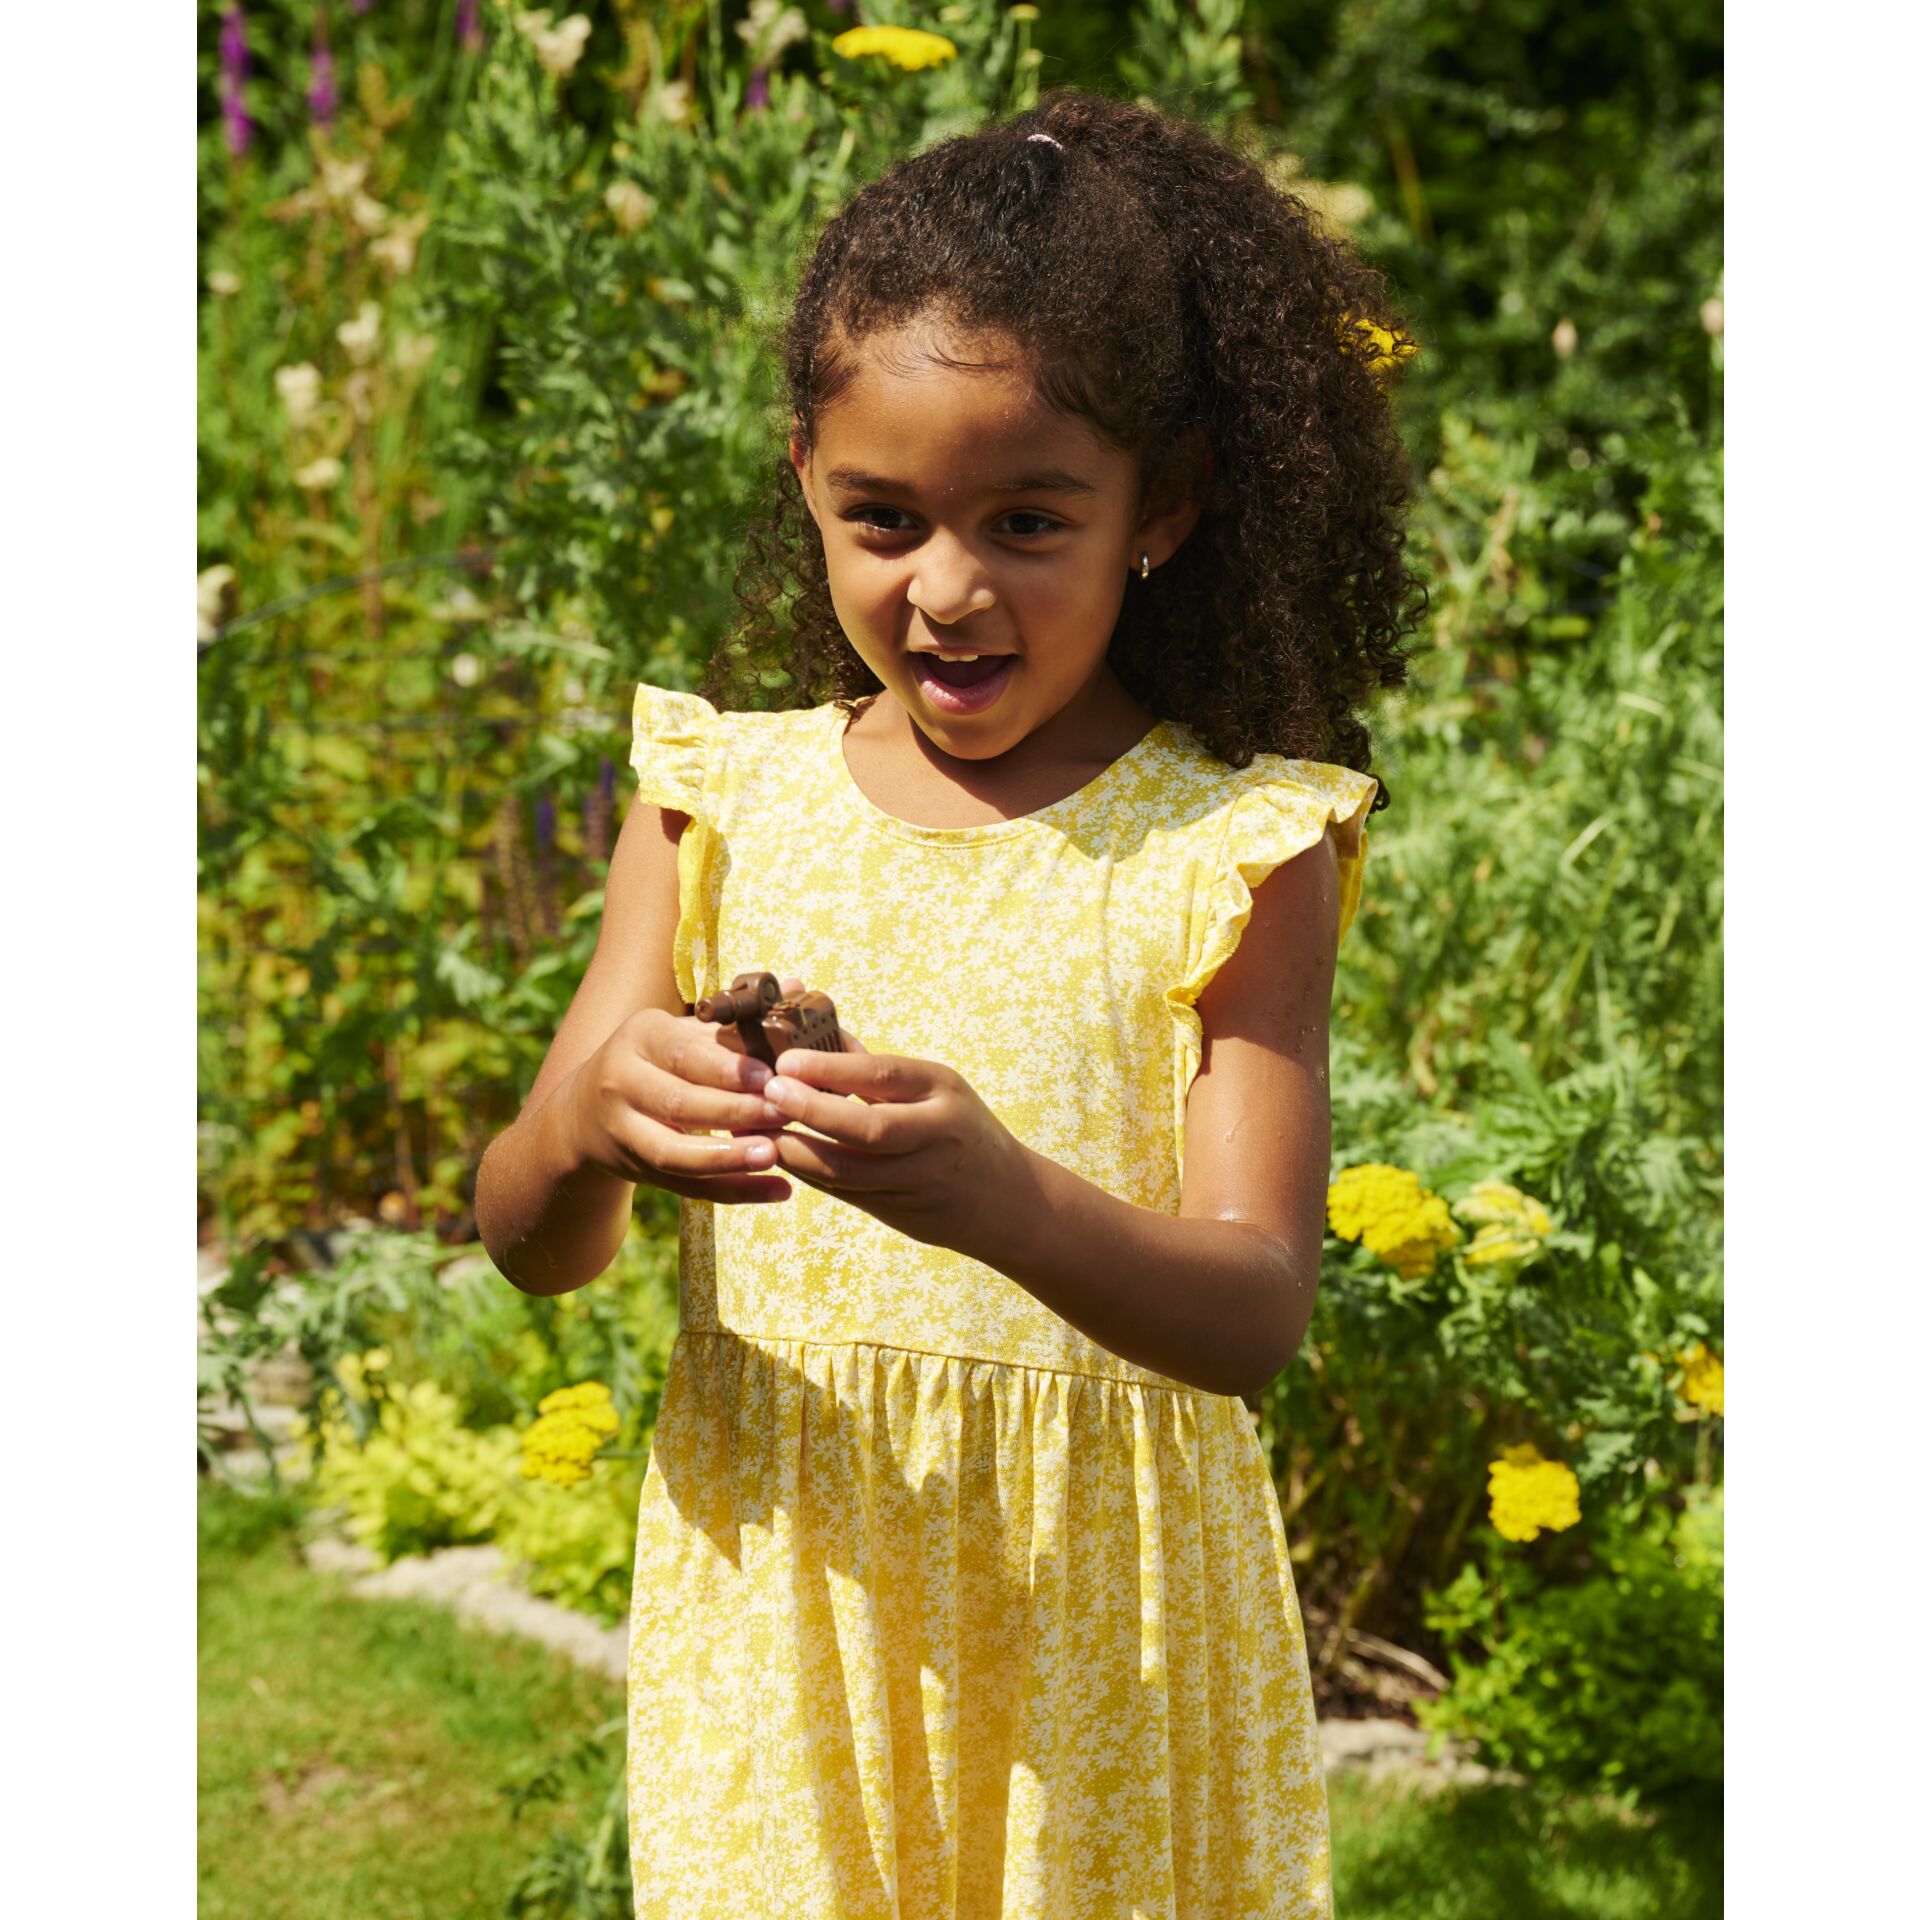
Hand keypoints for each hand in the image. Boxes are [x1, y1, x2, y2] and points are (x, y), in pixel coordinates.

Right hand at [562, 974, 813, 1205]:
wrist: (585, 1112)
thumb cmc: (655, 1060)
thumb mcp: (681, 1030)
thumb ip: (737, 1018)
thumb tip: (798, 987)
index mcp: (640, 1037)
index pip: (683, 1053)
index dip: (725, 1068)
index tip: (768, 1077)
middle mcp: (622, 1083)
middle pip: (679, 1104)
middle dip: (735, 1111)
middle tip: (784, 1113)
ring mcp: (624, 1132)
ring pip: (674, 1152)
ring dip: (728, 1158)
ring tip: (775, 1155)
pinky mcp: (636, 1171)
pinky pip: (686, 1187)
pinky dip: (733, 1191)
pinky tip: (777, 1190)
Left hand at [760, 1044, 1029, 1255]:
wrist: (1008, 1202)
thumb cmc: (959, 1127)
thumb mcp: (935, 1087)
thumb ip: (874, 1068)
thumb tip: (812, 1031)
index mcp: (944, 1091)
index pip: (885, 1075)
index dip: (832, 1068)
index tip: (787, 1060)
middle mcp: (935, 1136)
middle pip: (870, 1128)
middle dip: (813, 1111)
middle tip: (768, 1094)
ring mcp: (918, 1180)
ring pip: (849, 1170)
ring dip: (798, 1151)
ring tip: (760, 1130)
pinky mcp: (900, 1214)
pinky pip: (845, 1193)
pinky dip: (808, 1174)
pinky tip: (780, 1156)